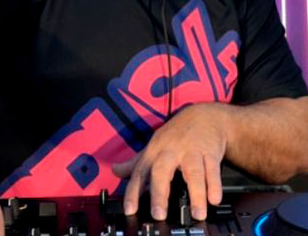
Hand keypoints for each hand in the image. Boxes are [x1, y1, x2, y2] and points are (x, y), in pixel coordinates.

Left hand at [113, 103, 226, 221]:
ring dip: (196, 192)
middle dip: (159, 192)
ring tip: (197, 213)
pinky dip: (214, 183)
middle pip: (162, 170)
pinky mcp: (210, 151)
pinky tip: (214, 198)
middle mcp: (171, 150)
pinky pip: (212, 168)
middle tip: (159, 214)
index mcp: (155, 151)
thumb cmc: (176, 134)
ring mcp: (191, 150)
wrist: (204, 116)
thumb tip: (115, 171)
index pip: (140, 172)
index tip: (130, 210)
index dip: (133, 191)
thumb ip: (136, 162)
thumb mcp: (154, 145)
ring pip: (193, 171)